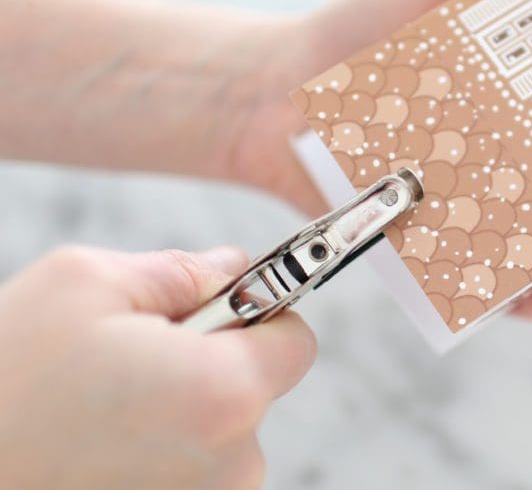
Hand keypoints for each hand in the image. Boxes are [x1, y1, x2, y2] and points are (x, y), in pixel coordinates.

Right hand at [0, 246, 315, 489]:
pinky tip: (98, 445)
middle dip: (211, 360)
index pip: (297, 342)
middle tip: (134, 356)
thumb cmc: (1, 388)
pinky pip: (189, 471)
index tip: (220, 307)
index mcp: (224, 393)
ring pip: (220, 433)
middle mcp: (231, 464)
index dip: (261, 315)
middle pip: (256, 389)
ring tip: (102, 407)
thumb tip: (230, 268)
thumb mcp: (82, 285)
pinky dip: (157, 452)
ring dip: (180, 409)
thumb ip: (181, 269)